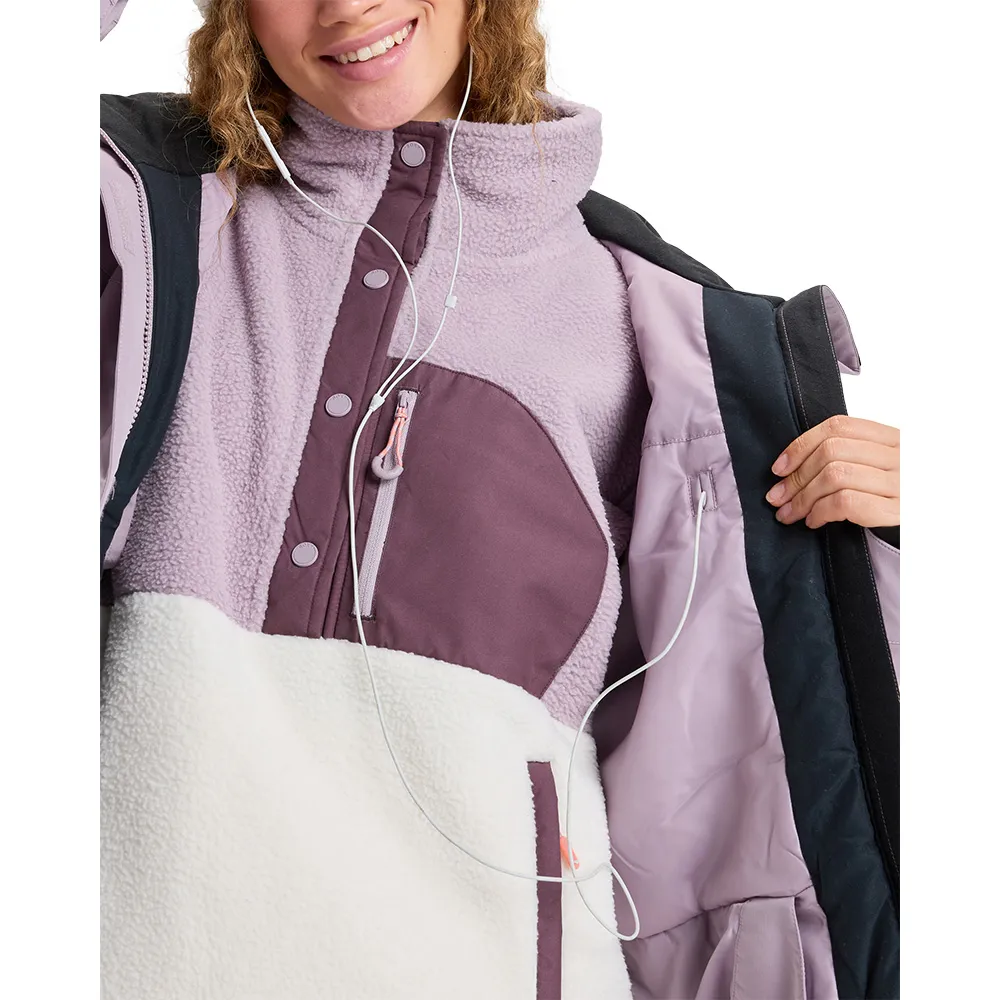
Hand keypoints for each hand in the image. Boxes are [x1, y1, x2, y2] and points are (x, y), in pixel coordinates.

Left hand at [765, 415, 898, 529]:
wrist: (939, 527)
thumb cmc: (903, 498)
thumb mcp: (884, 468)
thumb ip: (851, 457)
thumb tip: (793, 467)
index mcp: (896, 438)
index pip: (839, 426)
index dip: (801, 445)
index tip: (780, 467)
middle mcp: (901, 455)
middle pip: (831, 452)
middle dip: (795, 478)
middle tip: (777, 497)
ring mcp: (903, 483)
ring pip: (834, 476)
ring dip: (802, 498)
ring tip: (790, 513)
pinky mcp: (899, 512)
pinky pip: (846, 502)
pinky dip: (820, 512)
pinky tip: (814, 521)